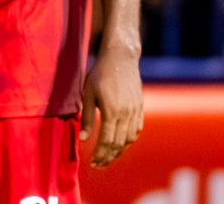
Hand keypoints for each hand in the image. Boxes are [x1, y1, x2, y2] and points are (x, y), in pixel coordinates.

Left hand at [80, 47, 142, 166]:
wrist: (121, 58)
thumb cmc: (99, 75)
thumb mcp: (87, 94)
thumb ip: (86, 118)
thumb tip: (83, 140)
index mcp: (112, 112)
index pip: (107, 141)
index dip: (100, 155)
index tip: (93, 163)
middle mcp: (126, 114)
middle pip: (119, 144)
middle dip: (109, 157)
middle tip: (99, 164)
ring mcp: (136, 112)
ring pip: (130, 139)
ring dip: (120, 150)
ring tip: (108, 156)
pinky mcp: (140, 108)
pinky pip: (137, 129)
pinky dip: (129, 139)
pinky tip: (121, 141)